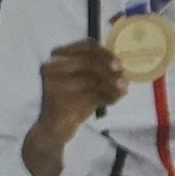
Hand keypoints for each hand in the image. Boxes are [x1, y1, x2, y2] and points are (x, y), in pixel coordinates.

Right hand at [26, 42, 124, 175]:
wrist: (52, 129)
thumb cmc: (70, 101)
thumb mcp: (80, 81)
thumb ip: (96, 70)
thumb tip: (120, 68)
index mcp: (56, 59)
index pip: (84, 47)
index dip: (104, 54)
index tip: (117, 64)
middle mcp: (51, 69)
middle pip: (88, 62)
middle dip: (109, 70)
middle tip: (123, 78)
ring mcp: (54, 86)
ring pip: (92, 79)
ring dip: (112, 84)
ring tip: (123, 89)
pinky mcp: (61, 103)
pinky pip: (92, 96)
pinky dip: (108, 96)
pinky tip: (114, 99)